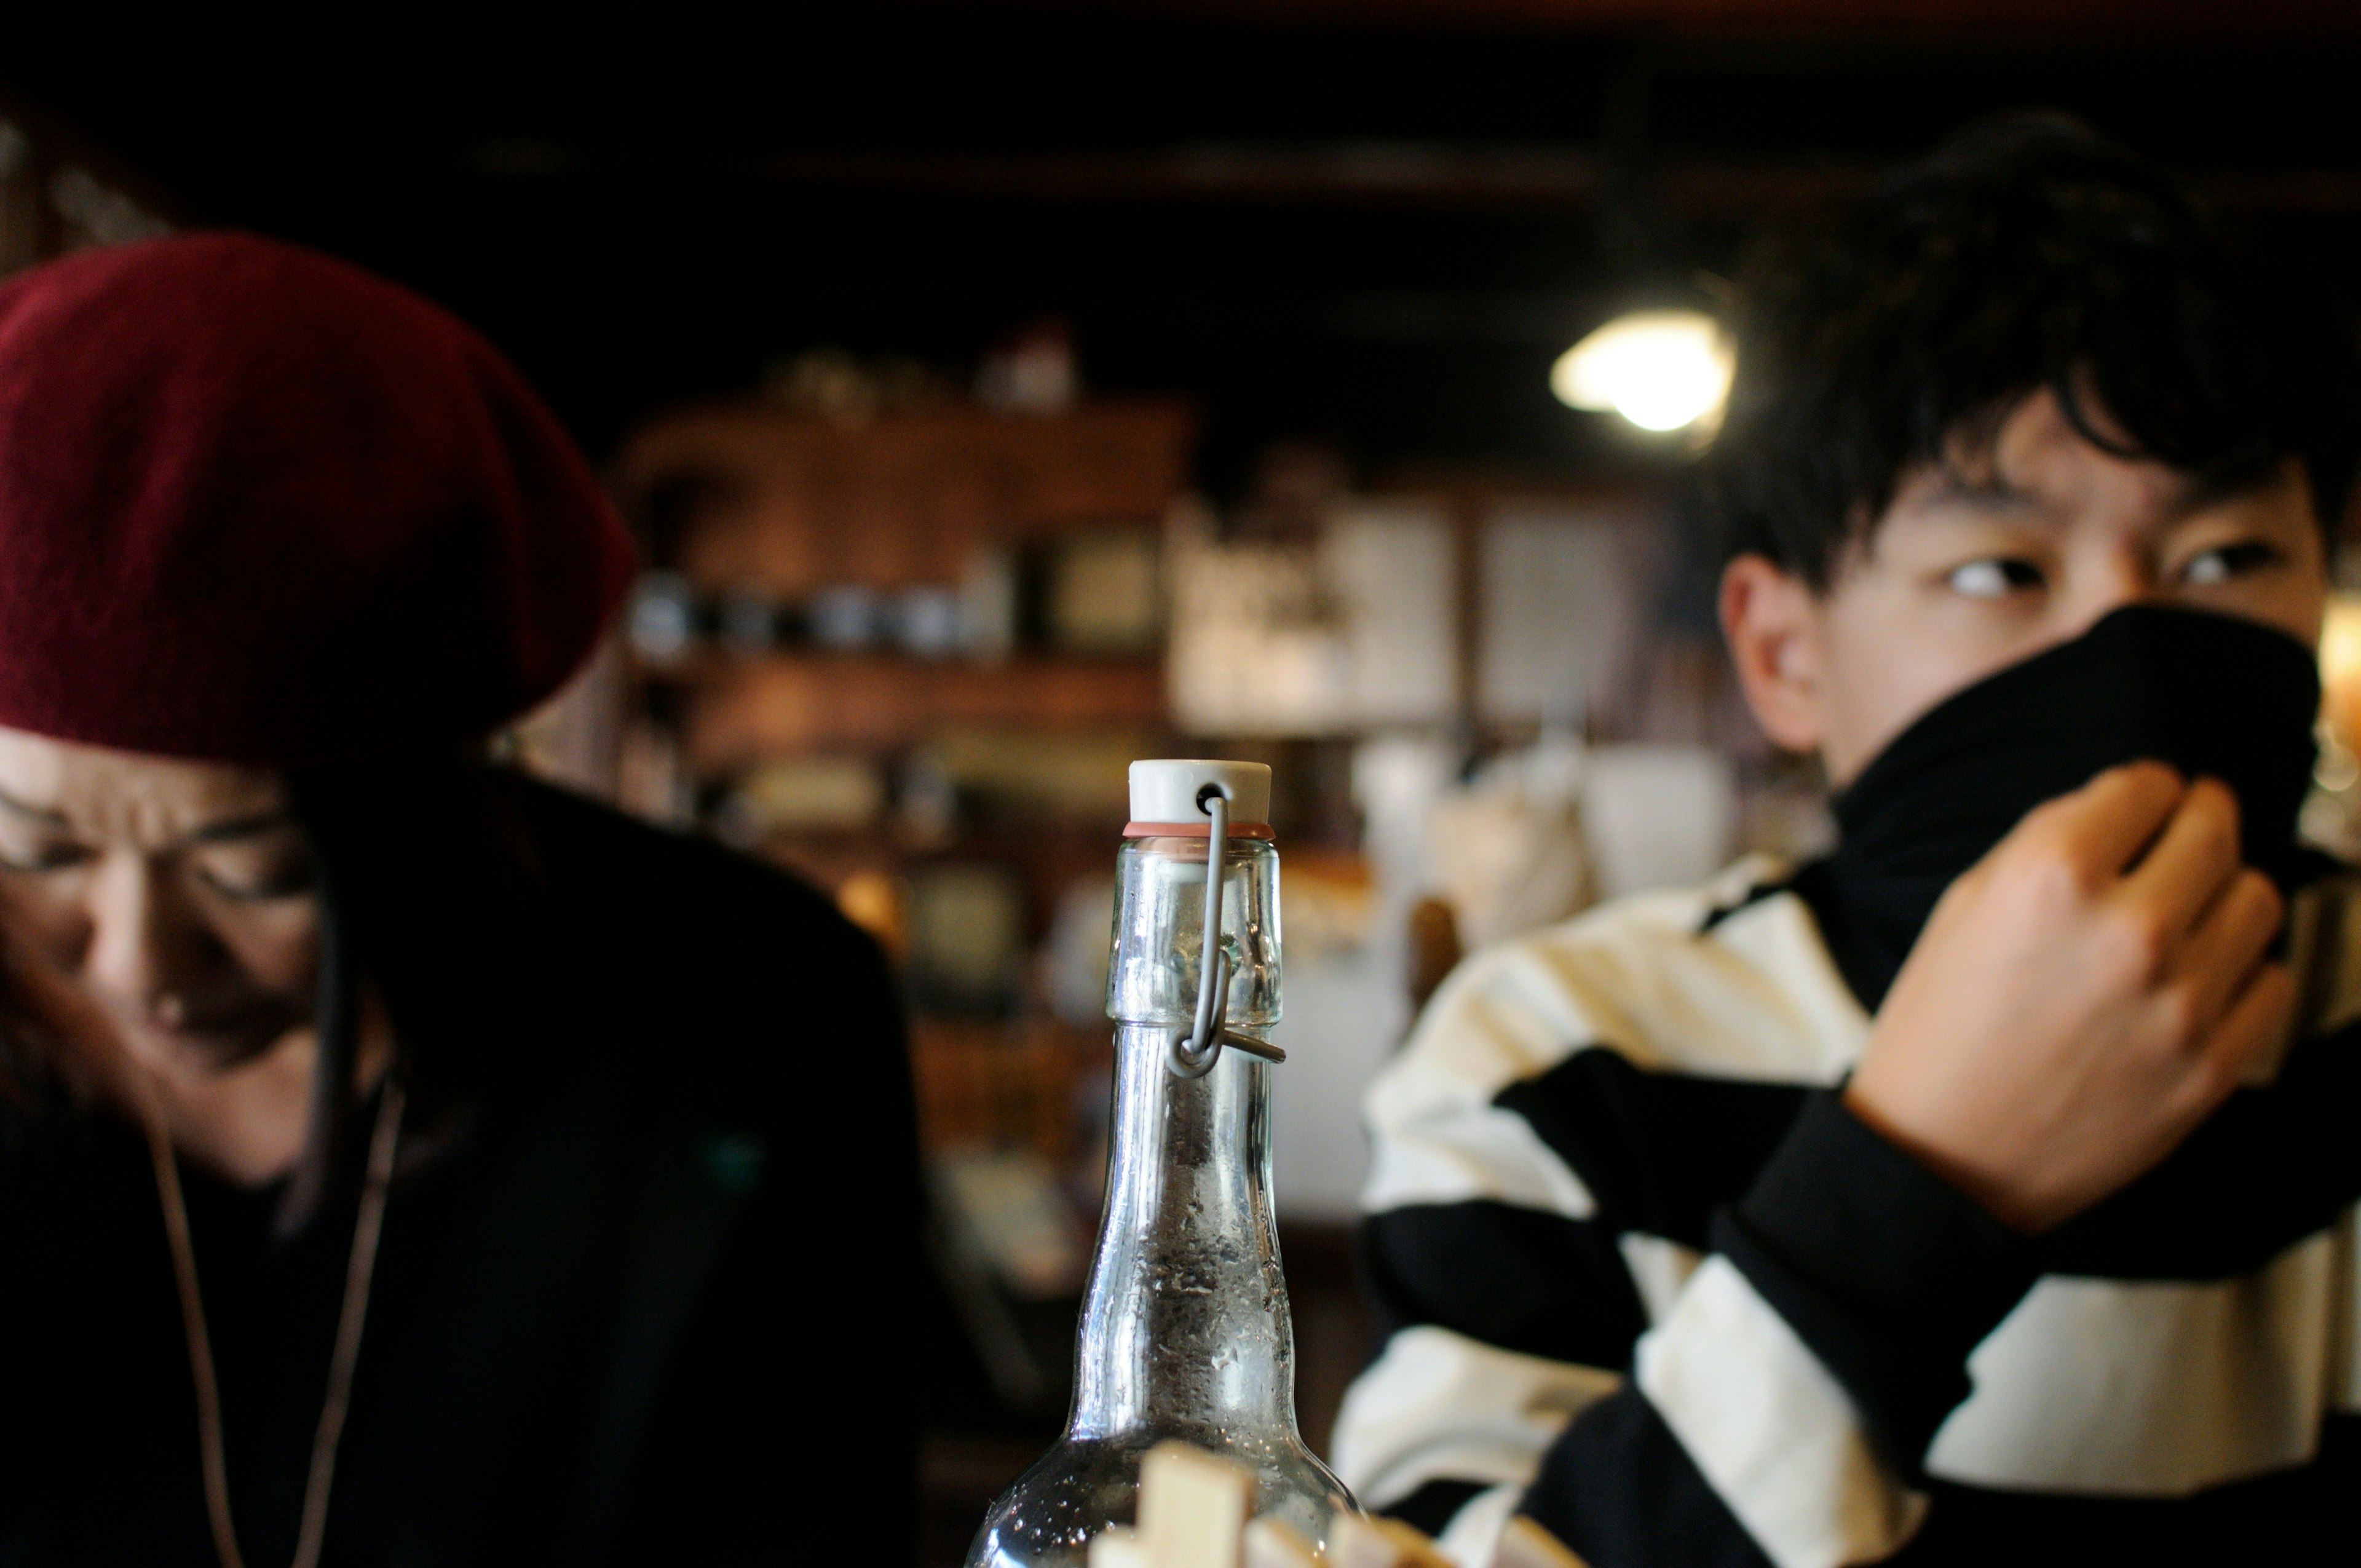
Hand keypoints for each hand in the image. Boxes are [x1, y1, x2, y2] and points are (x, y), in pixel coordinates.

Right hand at [1843, 762, 2292, 1232]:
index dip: (2141, 790)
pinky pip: (2270, 984)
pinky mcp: (2211, 1068)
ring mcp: (2180, 1004)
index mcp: (2052, 877)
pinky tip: (2197, 980)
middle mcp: (2128, 930)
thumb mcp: (1964, 906)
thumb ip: (2046, 840)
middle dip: (2199, 818)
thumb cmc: (1941, 1027)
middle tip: (2187, 828)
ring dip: (2227, 894)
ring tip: (2191, 912)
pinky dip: (2242, 972)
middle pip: (2215, 830)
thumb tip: (2126, 805)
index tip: (2139, 804)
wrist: (1939, 1159)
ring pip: (2259, 902)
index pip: (2146, 785)